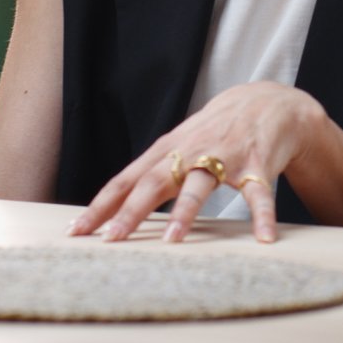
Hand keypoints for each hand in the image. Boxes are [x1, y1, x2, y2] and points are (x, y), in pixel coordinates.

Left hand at [68, 81, 324, 244]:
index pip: (126, 180)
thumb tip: (113, 209)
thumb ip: (151, 175)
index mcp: (167, 151)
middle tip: (112, 239)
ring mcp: (223, 157)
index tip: (77, 230)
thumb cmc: (212, 132)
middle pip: (154, 182)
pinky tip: (264, 238)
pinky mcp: (257, 164)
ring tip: (171, 241)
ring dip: (184, 212)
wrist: (265, 101)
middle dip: (131, 211)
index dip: (101, 205)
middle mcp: (190, 152)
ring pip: (199, 185)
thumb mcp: (178, 147)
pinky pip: (259, 193)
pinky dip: (262, 215)